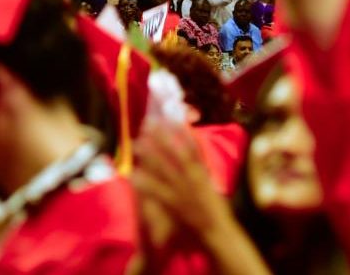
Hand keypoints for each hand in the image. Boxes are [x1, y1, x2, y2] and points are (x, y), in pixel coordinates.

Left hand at [132, 125, 238, 251]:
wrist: (216, 231)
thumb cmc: (215, 208)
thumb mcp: (211, 182)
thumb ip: (202, 166)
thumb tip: (193, 148)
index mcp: (202, 172)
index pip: (192, 147)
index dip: (181, 131)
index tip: (170, 118)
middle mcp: (191, 178)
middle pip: (175, 153)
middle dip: (161, 138)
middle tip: (148, 123)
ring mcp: (181, 191)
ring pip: (164, 168)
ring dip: (150, 155)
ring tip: (136, 143)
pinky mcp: (173, 204)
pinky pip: (156, 191)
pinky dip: (145, 183)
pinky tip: (133, 175)